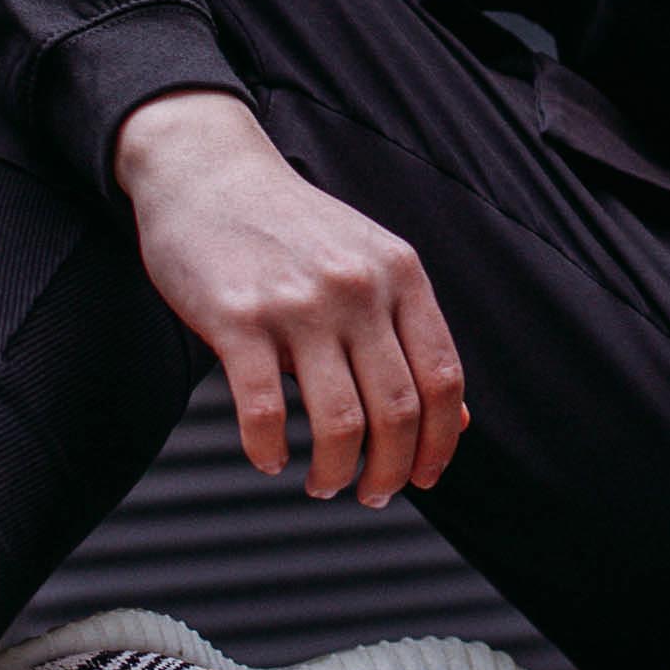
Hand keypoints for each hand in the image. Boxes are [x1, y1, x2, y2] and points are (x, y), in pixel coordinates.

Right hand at [114, 89, 466, 506]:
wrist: (212, 174)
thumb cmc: (294, 229)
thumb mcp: (371, 265)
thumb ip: (410, 335)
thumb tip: (456, 420)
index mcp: (401, 274)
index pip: (443, 375)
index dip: (440, 440)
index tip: (425, 477)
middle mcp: (359, 287)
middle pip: (398, 406)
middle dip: (390, 469)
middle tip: (372, 495)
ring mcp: (299, 301)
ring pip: (341, 418)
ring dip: (336, 471)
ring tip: (323, 484)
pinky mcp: (237, 317)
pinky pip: (262, 409)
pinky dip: (269, 450)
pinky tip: (270, 458)